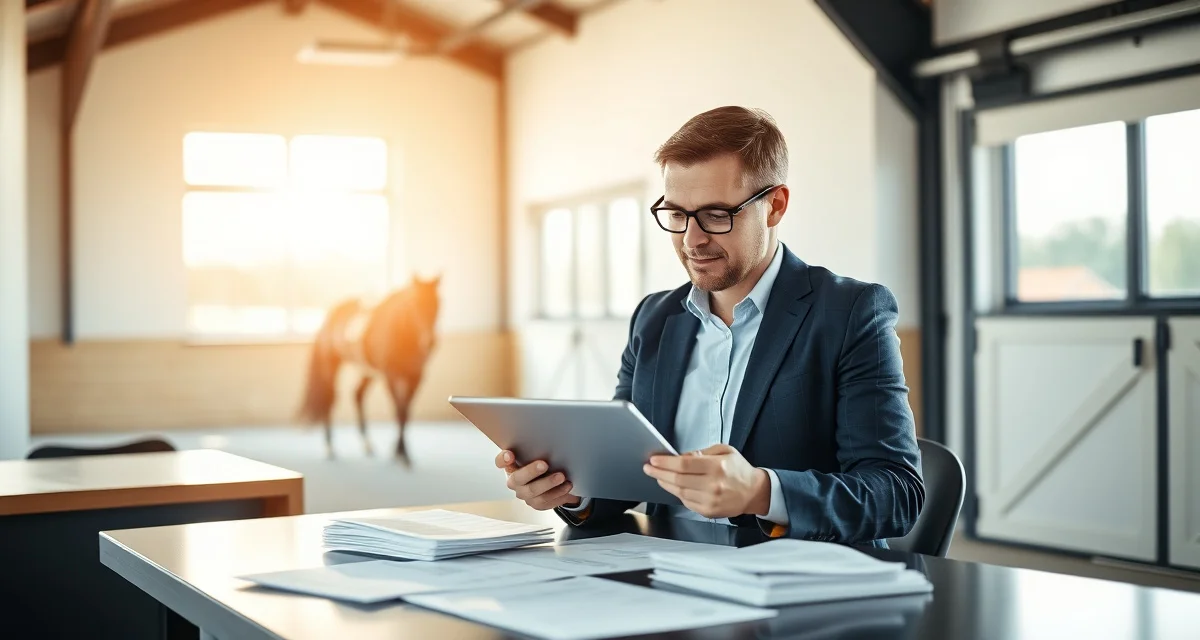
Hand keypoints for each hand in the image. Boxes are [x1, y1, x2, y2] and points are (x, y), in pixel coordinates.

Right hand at [495, 450, 580, 510]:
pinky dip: (558, 494)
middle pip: (518, 478)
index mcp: (511, 466)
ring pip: (534, 492)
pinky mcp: (536, 504)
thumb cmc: (541, 462)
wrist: (550, 482)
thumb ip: (536, 447)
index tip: (510, 454)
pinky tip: (567, 487)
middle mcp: (515, 481)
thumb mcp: (537, 454)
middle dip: (531, 471)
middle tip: (544, 464)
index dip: (503, 459)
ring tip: (562, 477)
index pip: (500, 462)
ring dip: (549, 484)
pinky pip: (546, 502)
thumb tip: (551, 433)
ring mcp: (525, 494)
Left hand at [643, 444, 769, 518]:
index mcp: (717, 467)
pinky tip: (672, 486)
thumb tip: (680, 456)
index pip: (683, 465)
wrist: (753, 492)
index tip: (653, 460)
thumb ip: (701, 453)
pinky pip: (686, 502)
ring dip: (665, 483)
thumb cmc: (738, 469)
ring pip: (679, 492)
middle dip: (659, 473)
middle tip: (648, 467)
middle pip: (678, 479)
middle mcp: (713, 485)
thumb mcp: (724, 451)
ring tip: (657, 476)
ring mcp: (710, 501)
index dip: (665, 463)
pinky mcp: (708, 512)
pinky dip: (677, 493)